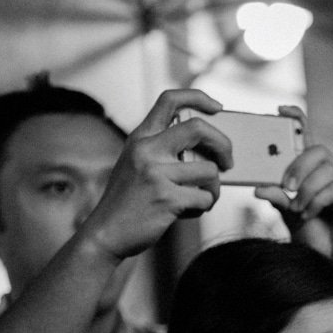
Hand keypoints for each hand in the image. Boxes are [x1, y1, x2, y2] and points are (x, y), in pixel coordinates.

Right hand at [78, 88, 230, 263]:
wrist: (105, 235)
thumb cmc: (127, 201)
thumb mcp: (135, 164)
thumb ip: (161, 150)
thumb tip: (208, 147)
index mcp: (140, 138)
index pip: (170, 99)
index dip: (198, 97)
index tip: (217, 108)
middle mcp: (146, 150)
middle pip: (199, 129)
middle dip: (223, 144)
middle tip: (228, 161)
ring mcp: (156, 173)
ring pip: (209, 170)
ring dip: (214, 187)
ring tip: (202, 197)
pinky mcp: (166, 198)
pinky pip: (205, 197)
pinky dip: (204, 206)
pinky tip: (189, 211)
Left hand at [258, 110, 332, 279]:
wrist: (330, 265)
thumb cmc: (312, 236)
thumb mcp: (287, 215)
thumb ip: (277, 198)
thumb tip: (259, 186)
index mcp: (314, 172)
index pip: (308, 138)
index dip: (297, 120)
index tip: (280, 110)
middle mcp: (332, 174)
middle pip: (319, 150)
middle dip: (299, 164)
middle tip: (286, 184)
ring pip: (327, 169)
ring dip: (307, 188)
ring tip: (297, 208)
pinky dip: (317, 200)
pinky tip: (309, 212)